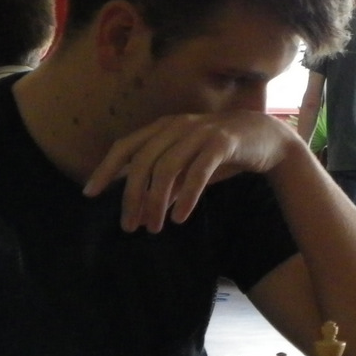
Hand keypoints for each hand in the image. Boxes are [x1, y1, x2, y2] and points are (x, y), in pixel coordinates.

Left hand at [84, 111, 302, 232]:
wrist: (266, 139)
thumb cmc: (220, 155)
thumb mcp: (186, 168)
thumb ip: (164, 184)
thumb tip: (141, 210)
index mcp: (163, 128)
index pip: (125, 146)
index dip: (106, 169)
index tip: (90, 194)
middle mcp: (177, 126)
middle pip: (142, 161)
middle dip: (132, 196)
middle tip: (129, 226)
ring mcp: (199, 132)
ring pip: (167, 168)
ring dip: (156, 201)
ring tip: (154, 228)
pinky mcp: (222, 142)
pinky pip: (197, 171)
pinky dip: (186, 196)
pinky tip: (180, 217)